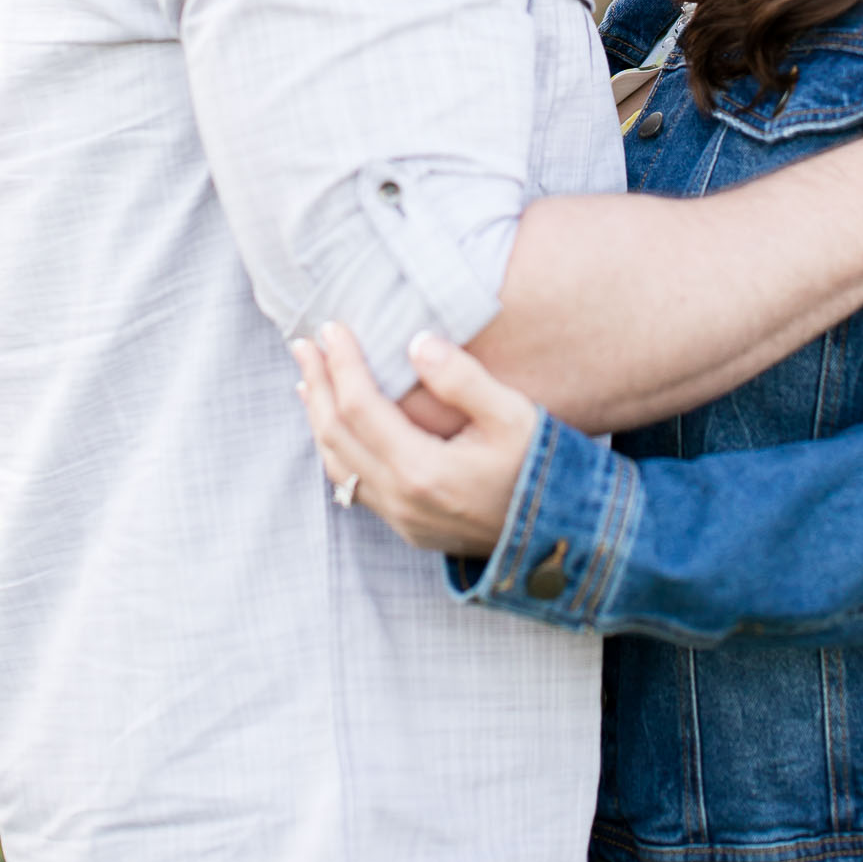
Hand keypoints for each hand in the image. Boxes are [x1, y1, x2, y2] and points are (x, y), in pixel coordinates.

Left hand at [292, 323, 537, 555]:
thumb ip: (463, 379)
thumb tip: (417, 343)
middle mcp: (402, 499)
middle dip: (319, 384)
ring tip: (309, 377)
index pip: (360, 408)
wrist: (559, 533)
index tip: (331, 328)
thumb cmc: (540, 467)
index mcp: (423, 470)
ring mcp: (401, 518)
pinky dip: (335, 449)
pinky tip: (333, 428)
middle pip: (336, 436)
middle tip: (304, 342)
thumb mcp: (513, 414)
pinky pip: (353, 485)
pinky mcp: (407, 526)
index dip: (342, 364)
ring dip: (318, 417)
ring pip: (338, 465)